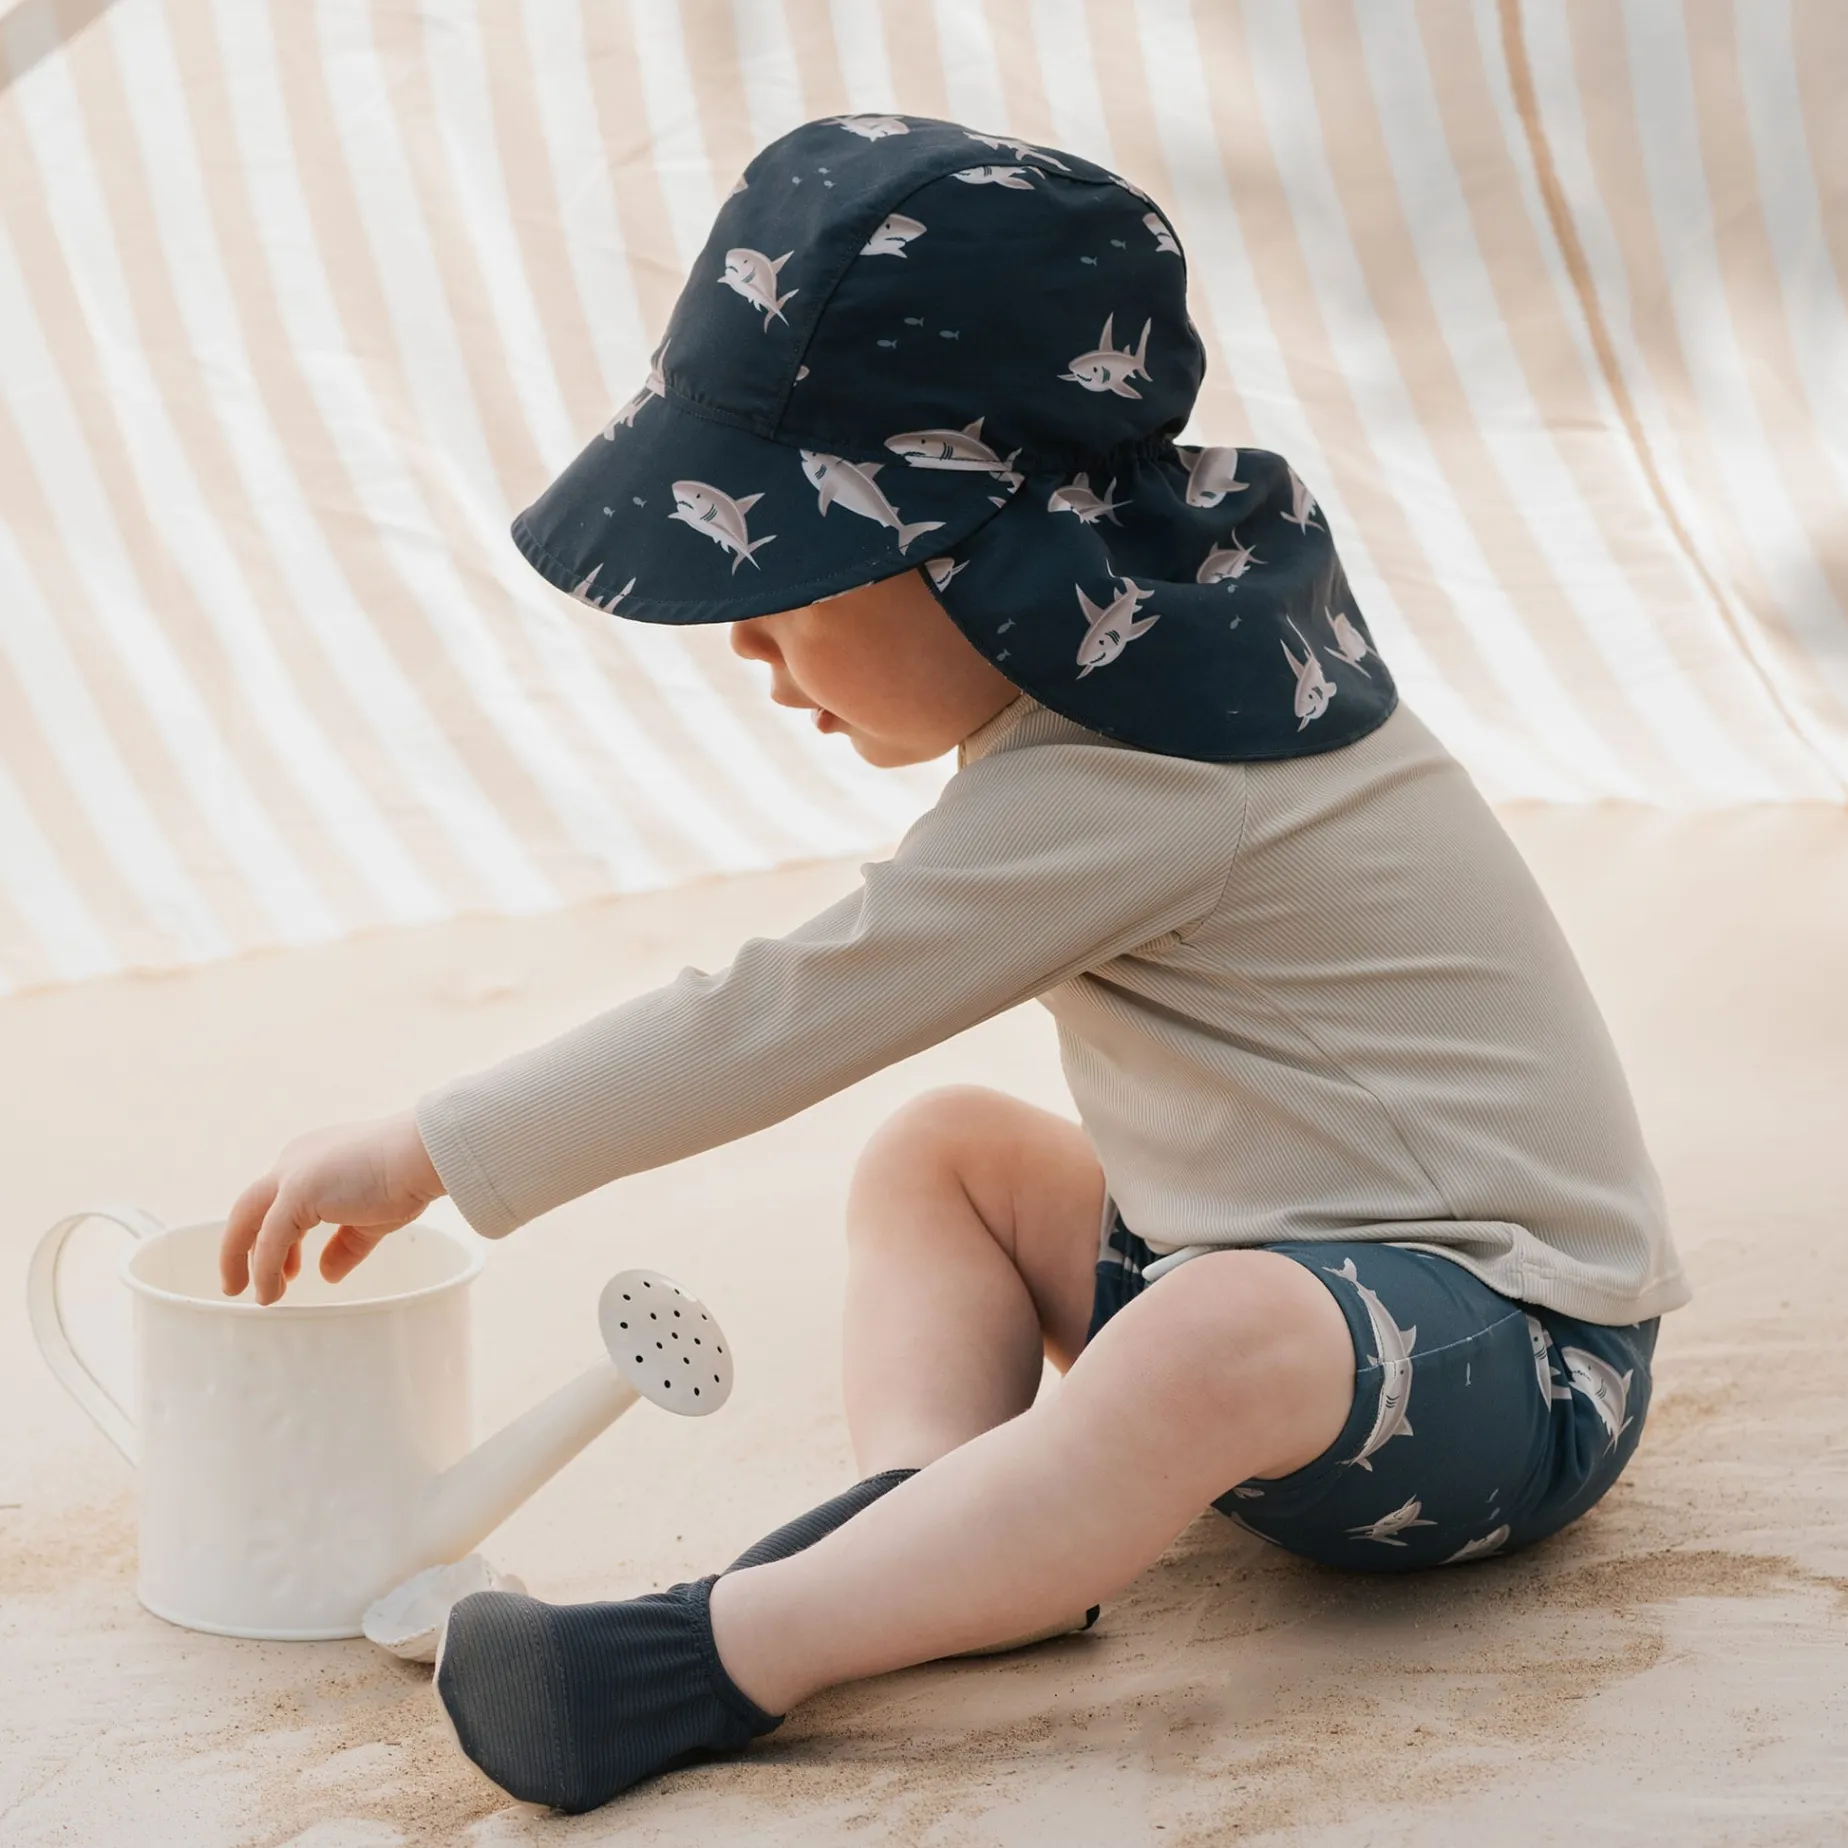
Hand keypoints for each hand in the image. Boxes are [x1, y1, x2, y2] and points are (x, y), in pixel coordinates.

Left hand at [220, 1111, 445, 1304]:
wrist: (421, 1155)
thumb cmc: (406, 1177)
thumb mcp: (370, 1218)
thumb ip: (344, 1245)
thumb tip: (326, 1274)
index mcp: (310, 1160)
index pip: (277, 1202)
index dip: (276, 1240)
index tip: (290, 1269)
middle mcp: (293, 1162)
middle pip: (249, 1209)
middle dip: (241, 1248)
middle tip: (240, 1284)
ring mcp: (291, 1175)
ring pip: (247, 1221)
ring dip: (244, 1261)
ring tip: (255, 1295)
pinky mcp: (296, 1192)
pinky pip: (270, 1240)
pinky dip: (266, 1269)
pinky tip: (270, 1292)